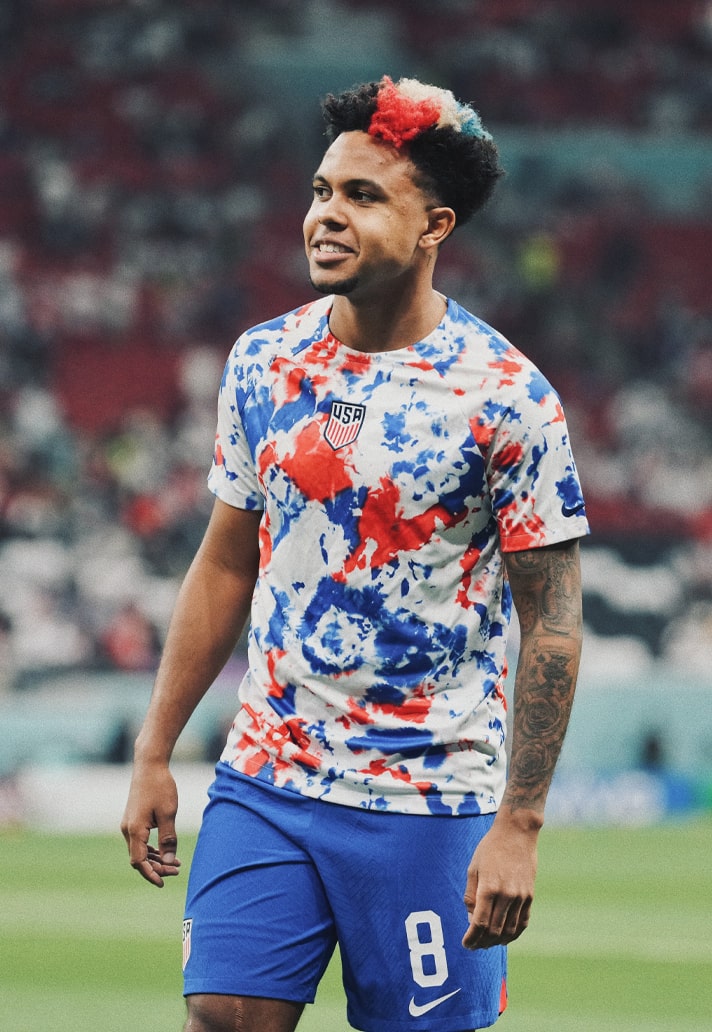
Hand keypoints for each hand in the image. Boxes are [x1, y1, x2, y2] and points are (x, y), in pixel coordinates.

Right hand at [121, 761, 180, 887]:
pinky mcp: (133, 819)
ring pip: (139, 850)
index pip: (139, 862)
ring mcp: (128, 824)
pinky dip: (151, 849)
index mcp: (135, 830)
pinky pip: (139, 841)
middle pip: (138, 858)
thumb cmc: (160, 787)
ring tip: (175, 863)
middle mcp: (127, 829)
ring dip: (154, 859)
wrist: (149, 765)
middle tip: (177, 870)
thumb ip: (168, 839)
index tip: (163, 883)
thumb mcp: (168, 814)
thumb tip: (170, 862)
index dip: (150, 874)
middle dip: (156, 867)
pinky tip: (164, 851)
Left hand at [461, 810, 538, 949]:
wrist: (517, 833)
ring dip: (497, 941)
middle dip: (482, 942)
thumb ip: (471, 895)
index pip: (479, 923)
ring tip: (487, 943)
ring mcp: (521, 897)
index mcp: (489, 888)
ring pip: (510, 930)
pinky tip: (505, 937)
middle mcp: (506, 895)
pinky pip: (523, 922)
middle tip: (474, 946)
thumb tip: (471, 920)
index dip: (472, 938)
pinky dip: (514, 934)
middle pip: (494, 930)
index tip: (465, 944)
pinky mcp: (530, 896)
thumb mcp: (473, 868)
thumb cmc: (490, 848)